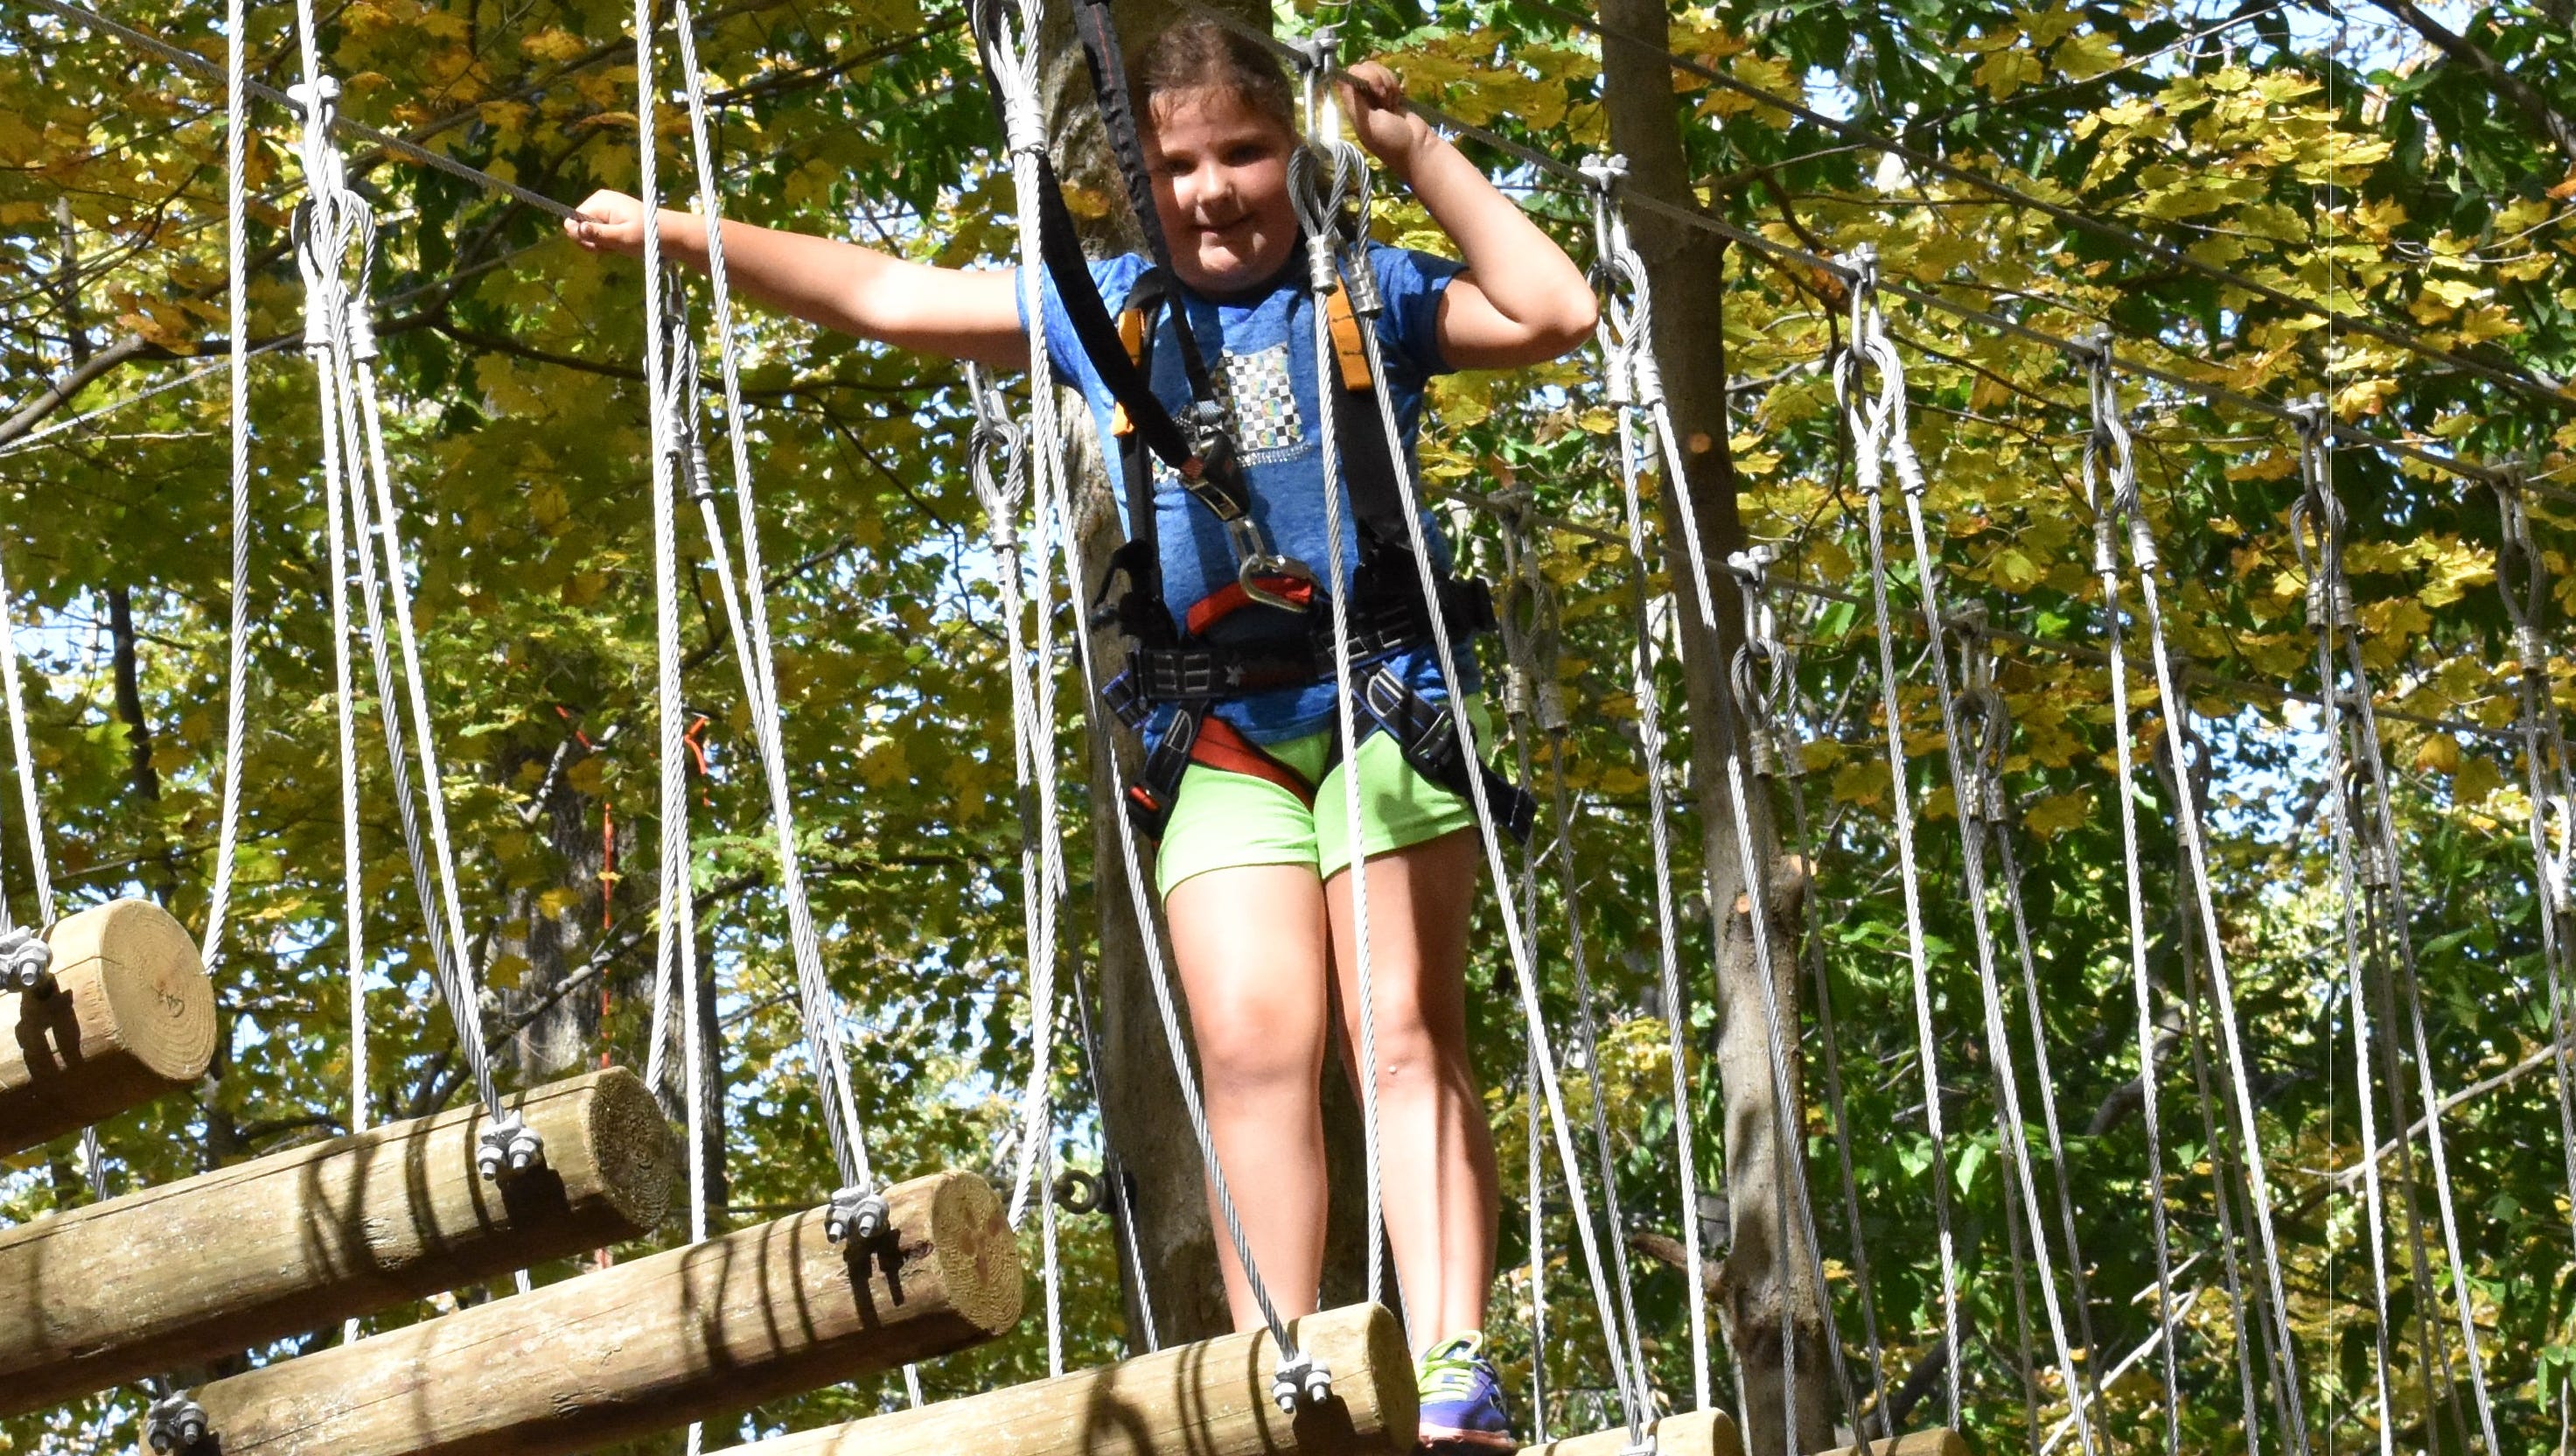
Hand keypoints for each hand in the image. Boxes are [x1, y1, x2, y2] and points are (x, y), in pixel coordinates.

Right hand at [564, 189, 653, 257]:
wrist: (669, 233)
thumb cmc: (648, 236)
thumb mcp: (622, 238)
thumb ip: (598, 234)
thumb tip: (574, 228)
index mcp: (600, 201)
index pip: (572, 221)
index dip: (582, 238)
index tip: (600, 246)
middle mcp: (598, 200)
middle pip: (577, 226)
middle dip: (592, 241)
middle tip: (612, 246)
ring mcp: (603, 208)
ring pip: (587, 231)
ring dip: (600, 243)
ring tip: (618, 244)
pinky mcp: (609, 215)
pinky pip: (596, 231)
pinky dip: (606, 240)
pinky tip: (619, 242)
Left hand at [1337, 61, 1433, 177]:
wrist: (1417, 148)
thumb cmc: (1391, 141)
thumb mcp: (1368, 125)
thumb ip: (1354, 102)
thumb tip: (1341, 79)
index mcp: (1353, 106)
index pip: (1349, 77)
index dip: (1362, 76)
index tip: (1374, 89)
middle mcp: (1362, 98)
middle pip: (1363, 69)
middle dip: (1377, 78)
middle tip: (1385, 98)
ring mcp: (1376, 95)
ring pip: (1377, 70)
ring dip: (1387, 82)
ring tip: (1392, 102)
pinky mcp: (1390, 93)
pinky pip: (1388, 77)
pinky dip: (1395, 84)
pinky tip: (1397, 100)